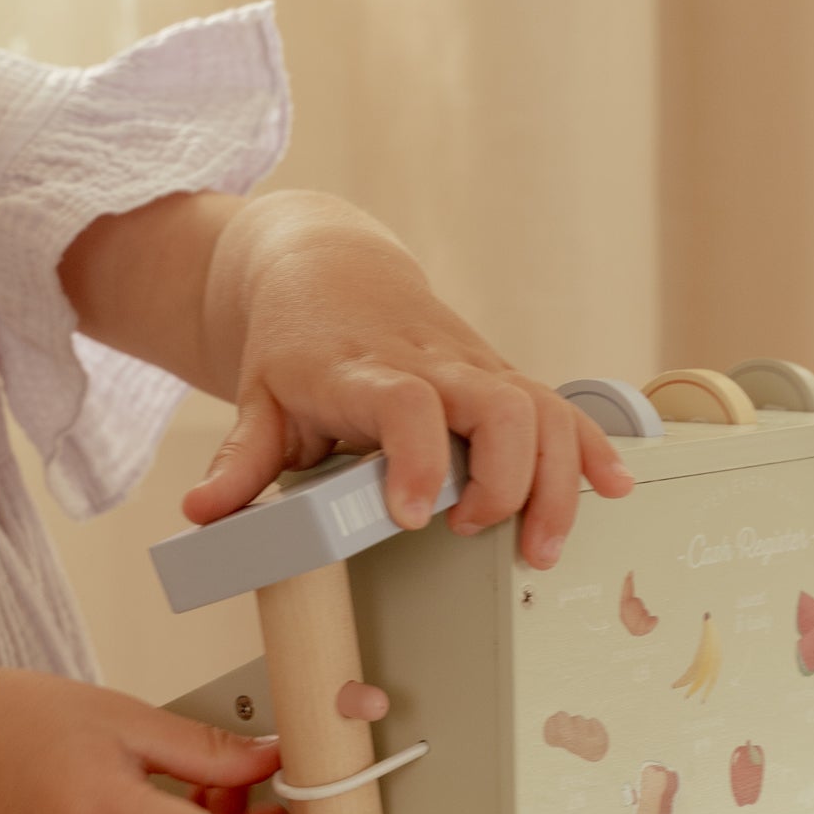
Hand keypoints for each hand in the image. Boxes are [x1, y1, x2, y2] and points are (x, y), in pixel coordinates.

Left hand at [183, 197, 632, 568]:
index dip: (416, 459)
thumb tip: (201, 514)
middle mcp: (430, 362)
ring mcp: (473, 366)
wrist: (327, 267)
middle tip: (476, 533)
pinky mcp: (500, 375)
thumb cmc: (294, 341)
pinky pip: (558, 404)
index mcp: (363, 369)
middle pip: (497, 403)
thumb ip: (239, 463)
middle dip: (505, 478)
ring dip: (556, 478)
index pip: (405, 404)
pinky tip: (612, 485)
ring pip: (540, 407)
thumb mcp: (256, 398)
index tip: (411, 515)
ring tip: (541, 545)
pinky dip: (590, 445)